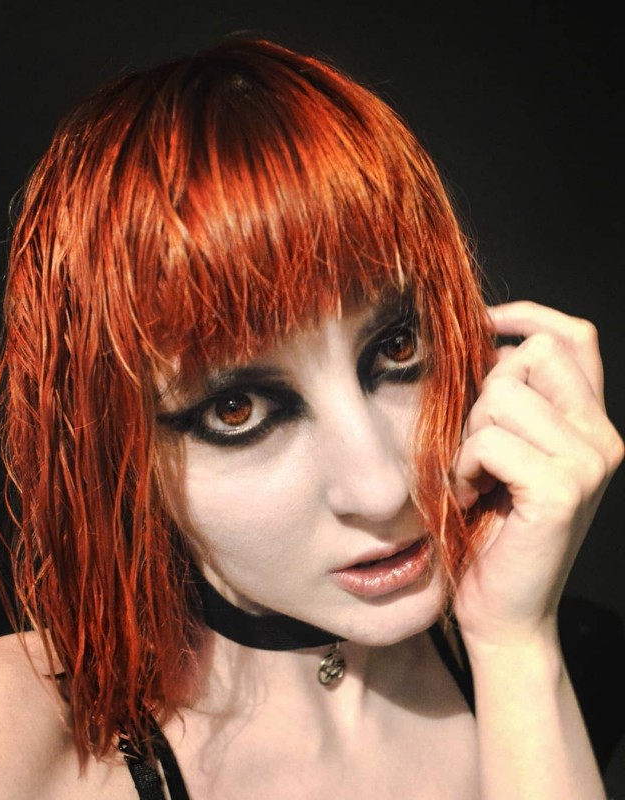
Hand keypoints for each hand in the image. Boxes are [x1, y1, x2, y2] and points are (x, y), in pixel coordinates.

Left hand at [451, 301, 622, 648]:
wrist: (503, 614)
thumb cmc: (492, 532)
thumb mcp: (505, 455)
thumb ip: (510, 404)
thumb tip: (483, 343)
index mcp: (590, 425)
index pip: (573, 337)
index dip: (526, 316)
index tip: (483, 325)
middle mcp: (602, 438)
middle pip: (531, 355)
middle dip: (484, 393)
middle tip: (474, 449)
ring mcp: (588, 463)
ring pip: (502, 396)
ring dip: (468, 436)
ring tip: (471, 478)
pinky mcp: (562, 490)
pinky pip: (489, 441)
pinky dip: (463, 466)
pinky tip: (468, 497)